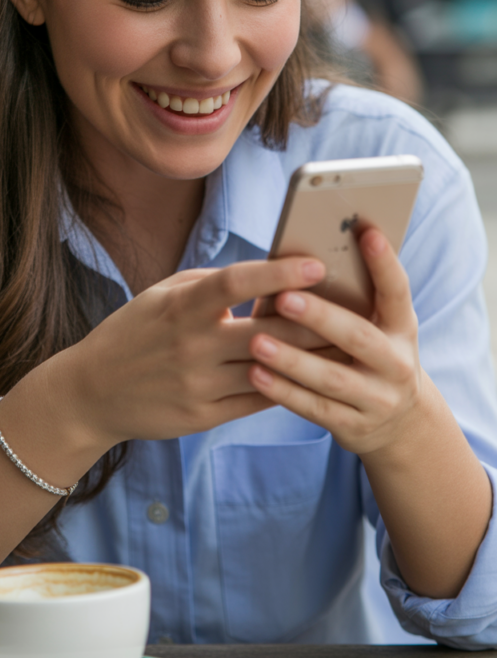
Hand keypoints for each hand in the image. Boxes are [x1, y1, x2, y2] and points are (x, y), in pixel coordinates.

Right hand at [57, 255, 325, 451]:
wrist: (91, 392)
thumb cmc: (134, 332)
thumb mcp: (163, 294)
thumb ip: (211, 285)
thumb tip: (265, 276)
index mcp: (182, 307)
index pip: (237, 282)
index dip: (278, 273)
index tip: (316, 265)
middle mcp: (192, 346)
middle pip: (267, 331)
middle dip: (314, 318)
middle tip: (355, 306)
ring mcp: (198, 386)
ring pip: (270, 369)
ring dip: (311, 357)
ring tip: (348, 344)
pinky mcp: (202, 418)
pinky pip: (257, 399)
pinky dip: (287, 385)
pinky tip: (314, 375)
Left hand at [247, 228, 421, 454]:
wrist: (401, 424)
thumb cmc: (372, 354)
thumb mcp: (378, 327)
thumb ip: (351, 300)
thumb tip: (301, 260)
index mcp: (401, 327)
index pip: (397, 290)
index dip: (385, 263)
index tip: (365, 232)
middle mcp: (396, 363)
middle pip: (358, 337)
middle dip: (320, 317)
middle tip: (284, 298)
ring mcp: (378, 398)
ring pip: (332, 378)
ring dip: (292, 360)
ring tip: (256, 341)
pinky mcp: (354, 426)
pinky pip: (315, 408)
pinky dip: (284, 391)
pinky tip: (256, 374)